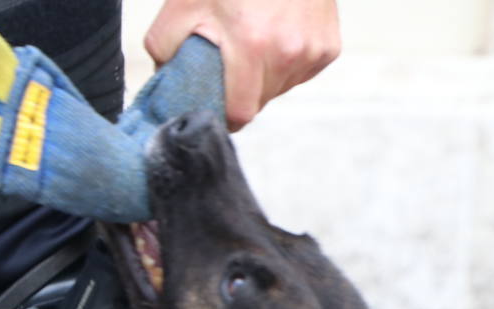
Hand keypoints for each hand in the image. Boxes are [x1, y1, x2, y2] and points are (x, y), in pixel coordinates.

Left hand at [144, 0, 338, 130]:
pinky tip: (278, 34)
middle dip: (243, 90)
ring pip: (282, 88)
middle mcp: (289, 51)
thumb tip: (163, 81)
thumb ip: (164, 48)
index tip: (216, 105)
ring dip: (266, 76)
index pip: (241, 112)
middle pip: (261, 101)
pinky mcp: (329, 47)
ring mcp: (313, 50)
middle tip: (232, 62)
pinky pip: (302, 72)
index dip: (225, 114)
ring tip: (256, 42)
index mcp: (253, 45)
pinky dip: (287, 62)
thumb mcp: (185, 4)